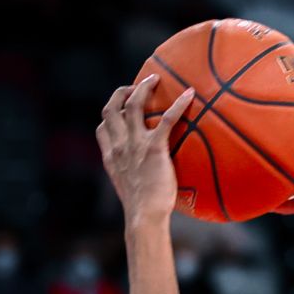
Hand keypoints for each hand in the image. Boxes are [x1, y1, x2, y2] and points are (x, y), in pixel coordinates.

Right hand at [98, 75, 196, 222]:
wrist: (144, 215)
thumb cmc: (143, 209)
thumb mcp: (130, 188)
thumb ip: (134, 175)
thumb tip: (150, 175)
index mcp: (111, 156)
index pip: (102, 127)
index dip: (111, 114)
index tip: (122, 108)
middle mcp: (119, 146)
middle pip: (112, 109)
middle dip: (122, 92)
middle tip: (137, 86)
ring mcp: (134, 144)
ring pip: (134, 105)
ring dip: (143, 87)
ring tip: (155, 78)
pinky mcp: (153, 147)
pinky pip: (167, 118)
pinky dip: (178, 104)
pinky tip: (190, 95)